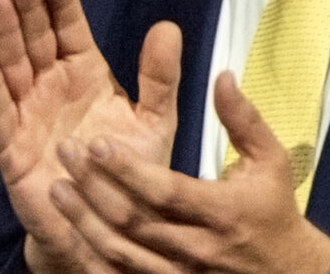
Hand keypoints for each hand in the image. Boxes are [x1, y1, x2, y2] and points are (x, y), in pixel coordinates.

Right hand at [0, 0, 182, 273]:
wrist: (107, 229)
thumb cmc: (129, 174)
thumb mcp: (154, 123)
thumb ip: (159, 78)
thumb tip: (168, 28)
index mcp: (84, 74)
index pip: (69, 28)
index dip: (61, 1)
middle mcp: (51, 86)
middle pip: (34, 37)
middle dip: (25, 4)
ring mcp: (28, 112)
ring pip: (12, 63)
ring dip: (2, 30)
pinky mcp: (11, 145)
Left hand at [48, 72, 329, 273]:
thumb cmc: (273, 210)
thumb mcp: (270, 161)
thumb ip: (243, 119)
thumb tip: (222, 76)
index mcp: (221, 211)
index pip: (166, 191)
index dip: (128, 169)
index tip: (96, 142)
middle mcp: (198, 247)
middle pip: (136, 220)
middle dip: (96, 187)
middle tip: (65, 152)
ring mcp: (180, 273)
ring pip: (122, 251)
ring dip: (85, 221)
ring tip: (56, 189)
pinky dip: (94, 256)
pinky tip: (69, 232)